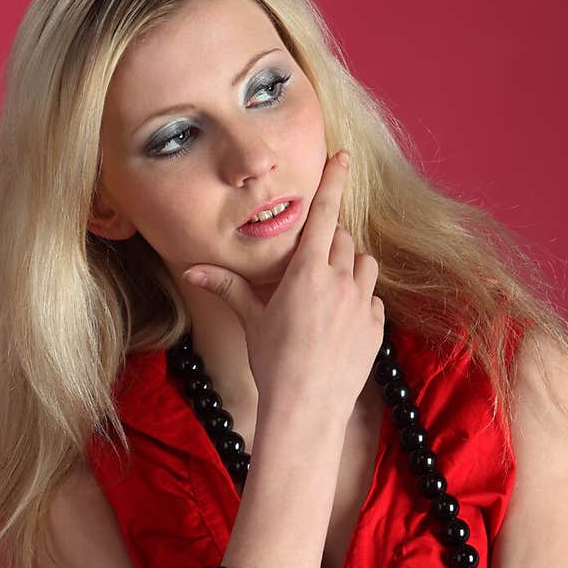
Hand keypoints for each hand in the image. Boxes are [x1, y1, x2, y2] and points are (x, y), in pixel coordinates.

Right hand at [181, 149, 384, 423]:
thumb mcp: (250, 321)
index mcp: (308, 273)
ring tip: (329, 288)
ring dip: (350, 267)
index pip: (325, 214)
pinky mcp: (377, 329)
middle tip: (310, 262)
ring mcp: (363, 306)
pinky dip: (360, 300)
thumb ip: (227, 287)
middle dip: (330, 242)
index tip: (342, 158)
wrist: (306, 410)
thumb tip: (190, 269)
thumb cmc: (273, 364)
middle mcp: (340, 282)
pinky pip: (373, 300)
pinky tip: (340, 321)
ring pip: (365, 265)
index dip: (334, 182)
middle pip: (344, 240)